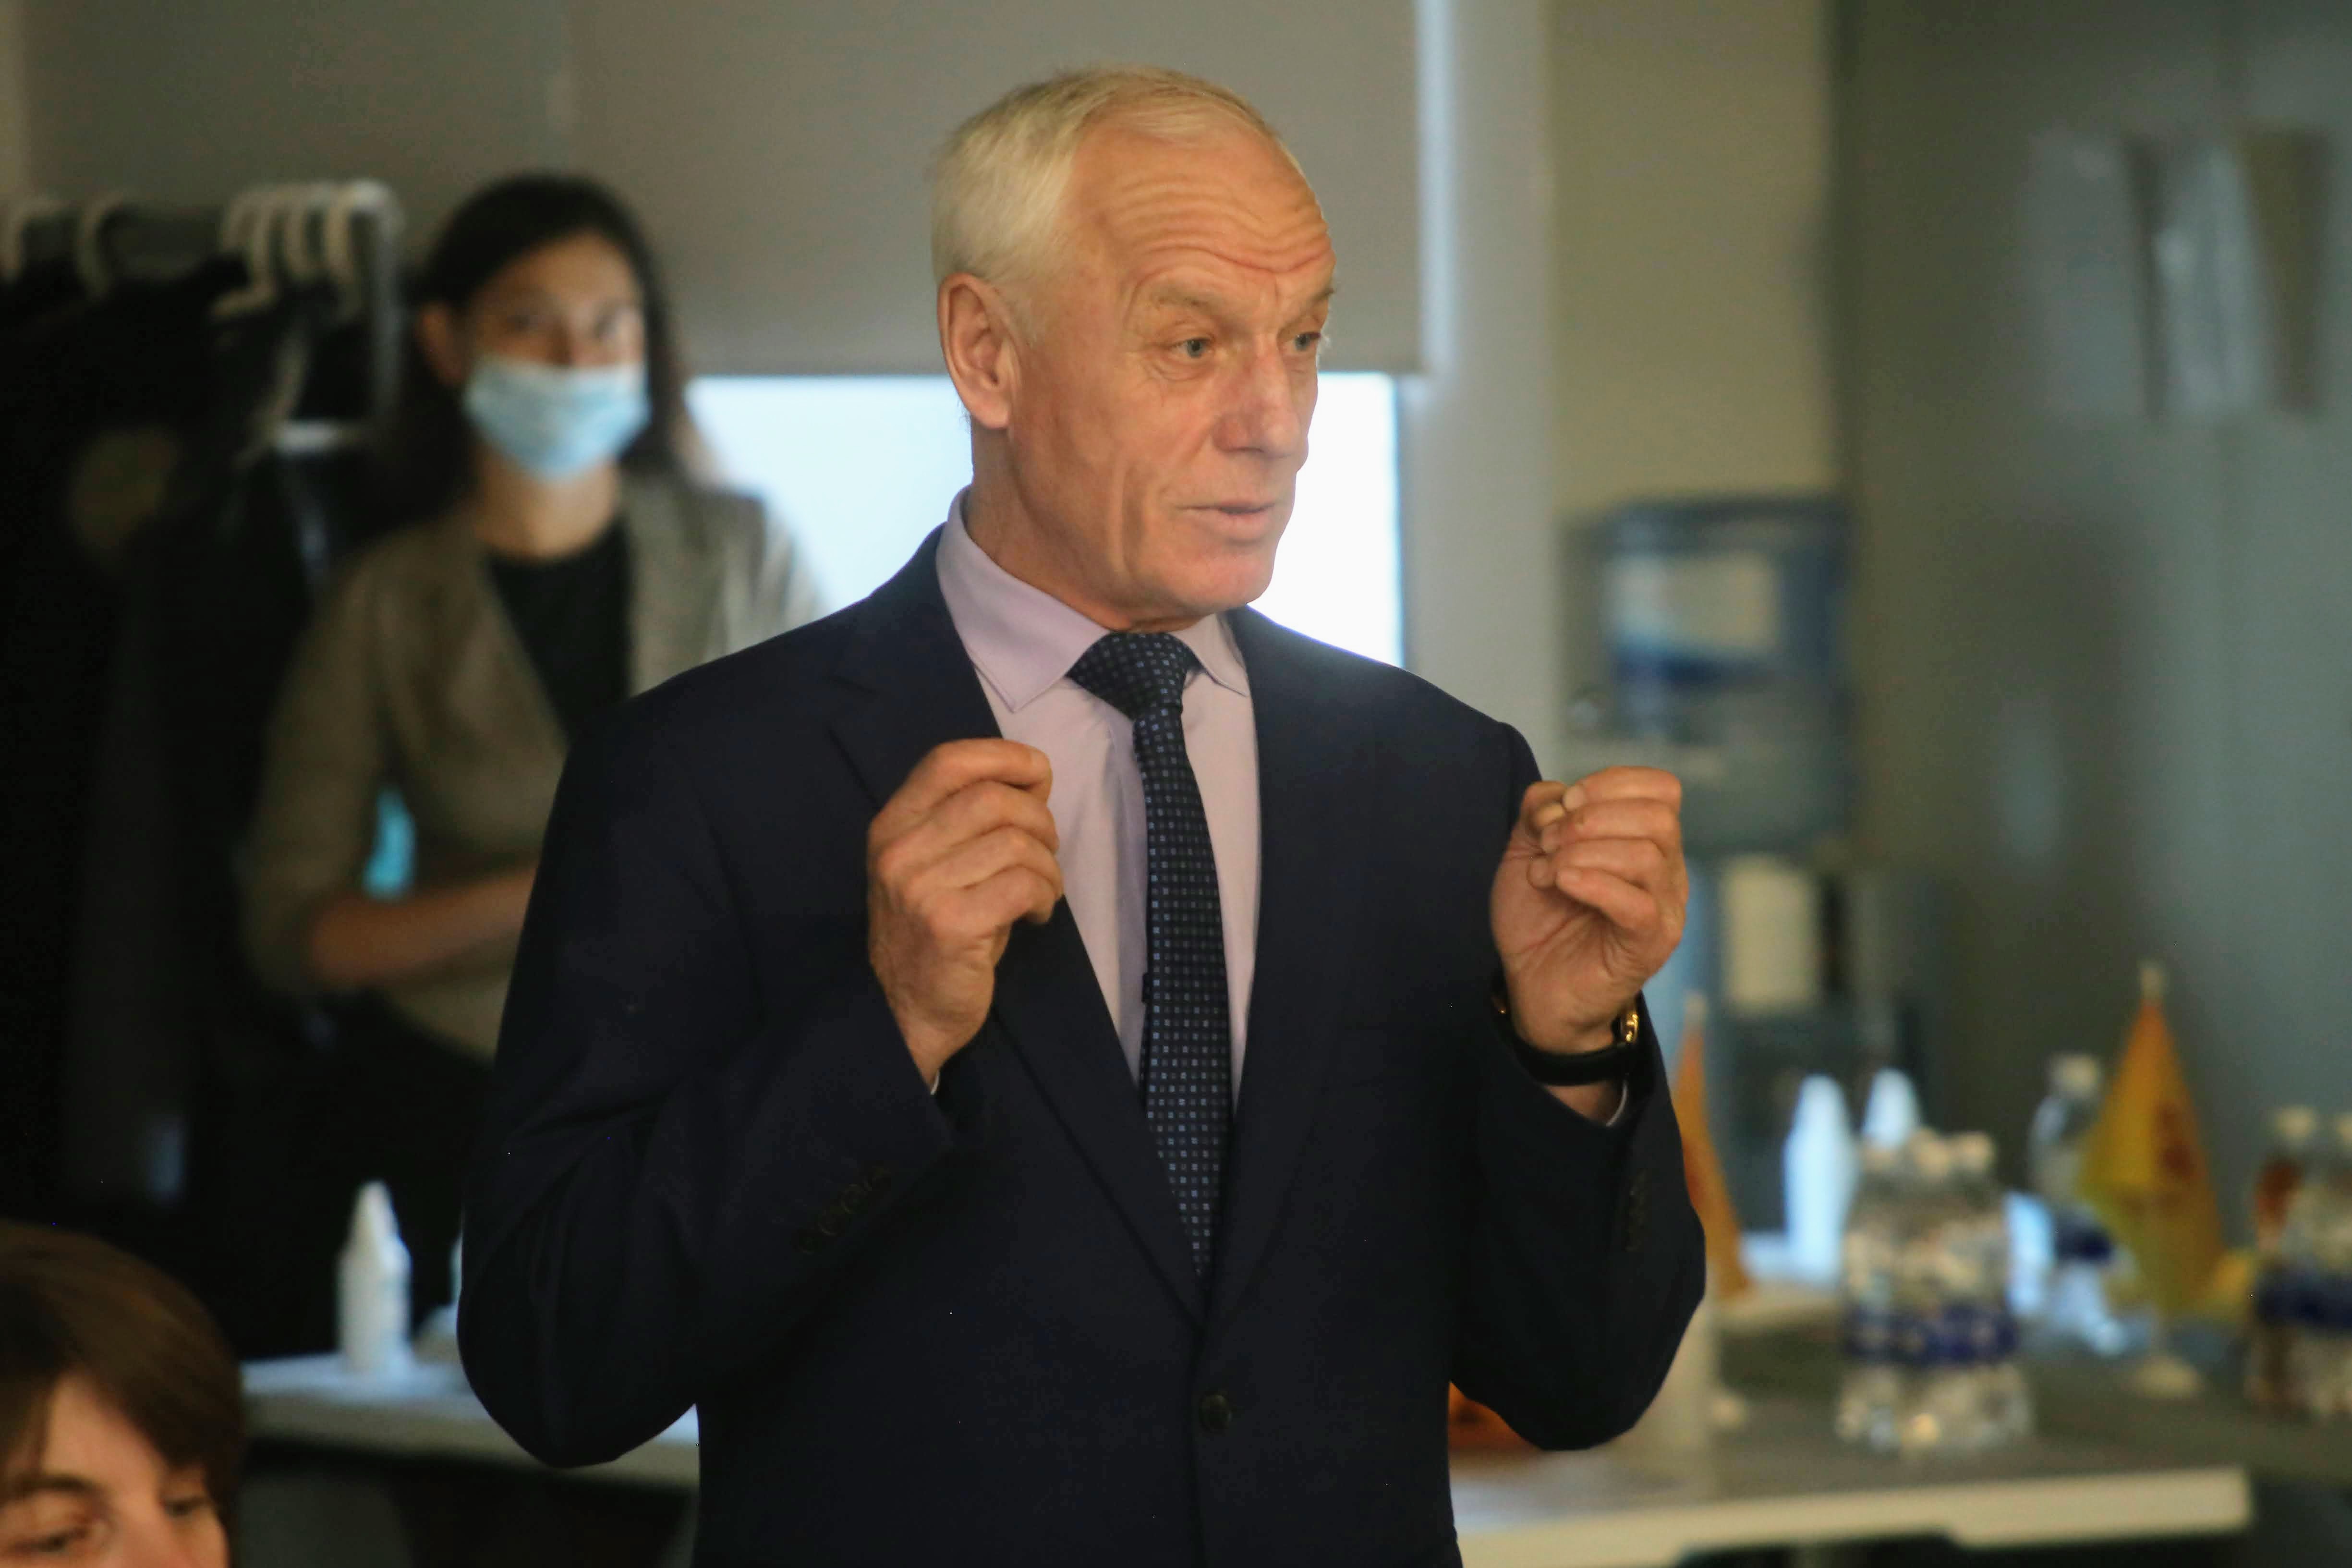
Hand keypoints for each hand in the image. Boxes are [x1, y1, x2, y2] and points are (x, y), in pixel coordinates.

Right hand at [867, 739, 1063, 1082]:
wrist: (903, 1014)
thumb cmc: (933, 935)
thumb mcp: (938, 866)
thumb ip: (972, 820)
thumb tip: (1033, 776)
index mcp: (892, 826)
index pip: (948, 761)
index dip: (1004, 756)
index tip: (1038, 775)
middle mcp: (899, 851)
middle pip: (992, 798)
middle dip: (1039, 820)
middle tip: (1046, 855)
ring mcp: (920, 888)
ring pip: (1014, 843)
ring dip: (1047, 867)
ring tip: (1043, 892)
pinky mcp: (950, 925)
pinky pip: (1022, 885)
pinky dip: (1044, 896)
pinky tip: (1036, 916)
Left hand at [1489, 768, 1686, 1054]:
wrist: (1531, 984)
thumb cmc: (1539, 916)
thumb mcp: (1528, 848)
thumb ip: (1540, 811)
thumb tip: (1559, 797)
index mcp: (1646, 840)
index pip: (1661, 788)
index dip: (1612, 782)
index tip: (1566, 803)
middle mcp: (1666, 871)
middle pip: (1658, 817)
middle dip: (1591, 819)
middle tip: (1548, 843)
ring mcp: (1664, 909)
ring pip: (1647, 856)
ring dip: (1582, 853)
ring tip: (1546, 872)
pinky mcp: (1649, 945)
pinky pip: (1638, 905)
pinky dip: (1593, 883)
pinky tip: (1561, 884)